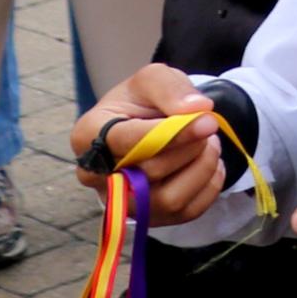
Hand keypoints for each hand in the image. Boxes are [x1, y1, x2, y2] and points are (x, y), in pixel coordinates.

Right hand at [71, 68, 230, 223]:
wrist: (147, 125)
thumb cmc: (142, 102)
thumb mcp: (152, 79)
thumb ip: (171, 88)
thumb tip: (198, 109)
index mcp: (87, 136)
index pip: (127, 141)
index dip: (172, 133)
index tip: (207, 121)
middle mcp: (95, 176)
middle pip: (150, 171)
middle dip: (190, 146)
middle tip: (207, 126)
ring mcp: (120, 202)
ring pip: (169, 199)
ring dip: (201, 167)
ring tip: (208, 144)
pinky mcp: (148, 218)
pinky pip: (188, 211)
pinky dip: (209, 185)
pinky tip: (207, 163)